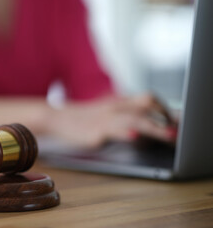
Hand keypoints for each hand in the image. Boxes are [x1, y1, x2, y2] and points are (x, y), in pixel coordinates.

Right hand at [46, 94, 177, 147]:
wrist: (57, 118)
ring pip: (134, 120)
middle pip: (145, 107)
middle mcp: (115, 108)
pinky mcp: (96, 133)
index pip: (148, 99)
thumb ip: (125, 117)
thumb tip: (148, 131)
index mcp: (119, 103)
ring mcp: (106, 120)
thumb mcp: (106, 113)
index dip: (164, 108)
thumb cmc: (84, 118)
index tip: (175, 121)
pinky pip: (112, 131)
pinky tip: (134, 136)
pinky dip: (125, 133)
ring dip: (153, 127)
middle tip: (177, 131)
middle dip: (165, 119)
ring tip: (168, 135)